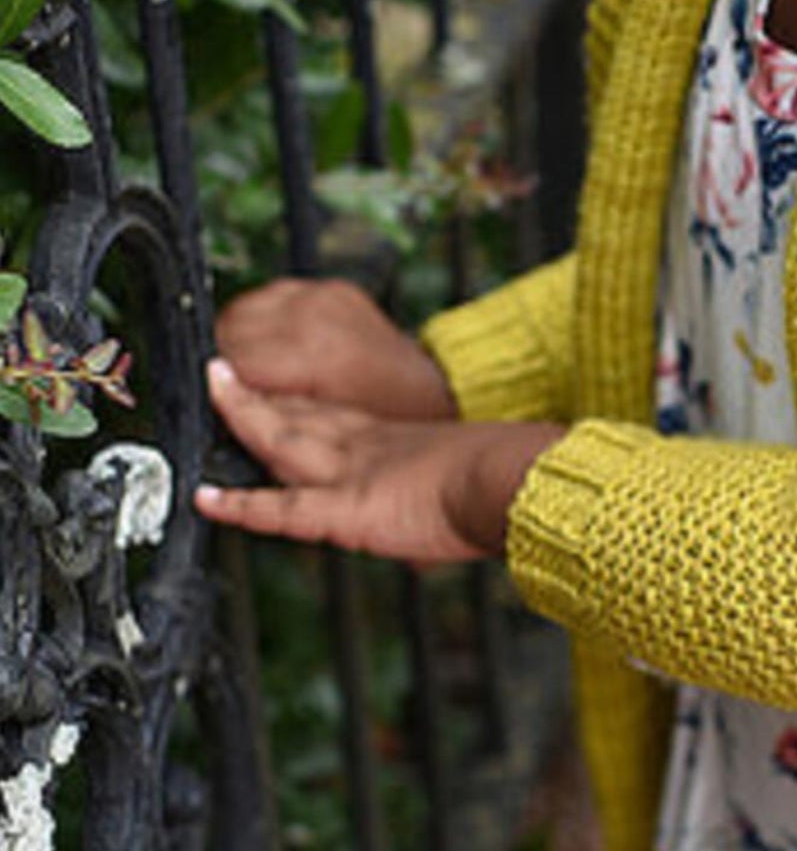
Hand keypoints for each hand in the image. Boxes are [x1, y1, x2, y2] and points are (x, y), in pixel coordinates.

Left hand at [196, 359, 561, 563]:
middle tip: (222, 369)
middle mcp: (366, 447)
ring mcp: (351, 474)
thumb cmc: (504, 477)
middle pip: (301, 413)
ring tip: (210, 390)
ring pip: (282, 439)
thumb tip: (473, 496)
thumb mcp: (473, 470)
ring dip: (242, 415)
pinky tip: (206, 499)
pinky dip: (240, 504)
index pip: (332, 414)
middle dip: (258, 393)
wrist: (509, 478)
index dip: (296, 399)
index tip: (268, 383)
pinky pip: (280, 508)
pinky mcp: (344, 508)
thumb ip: (455, 481)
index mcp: (396, 439)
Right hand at [215, 278, 456, 421]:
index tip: (198, 396)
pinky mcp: (330, 289)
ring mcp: (324, 297)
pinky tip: (258, 342)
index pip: (234, 361)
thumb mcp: (322, 436)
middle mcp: (316, 318)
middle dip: (217, 360)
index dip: (213, 385)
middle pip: (232, 330)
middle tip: (208, 386)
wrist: (429, 386)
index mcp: (314, 355)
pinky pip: (270, 297)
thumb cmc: (385, 417)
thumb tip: (222, 414)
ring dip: (232, 335)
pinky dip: (256, 318)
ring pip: (246, 309)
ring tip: (229, 367)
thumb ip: (270, 421)